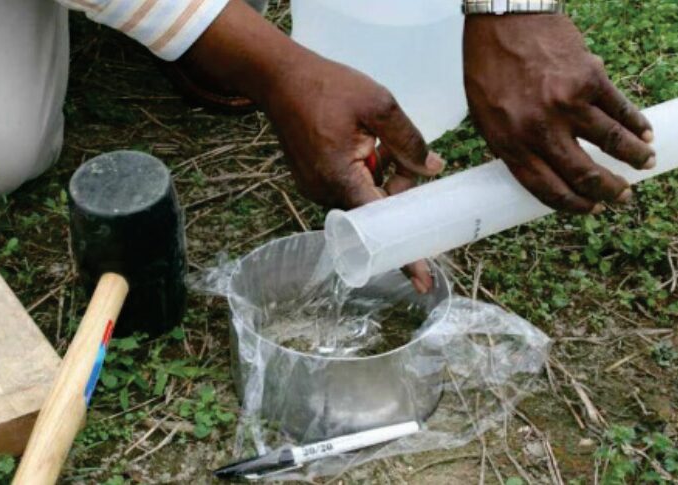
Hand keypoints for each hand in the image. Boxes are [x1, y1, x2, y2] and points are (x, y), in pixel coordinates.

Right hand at [183, 0, 443, 291]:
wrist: (279, 79)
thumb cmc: (327, 87)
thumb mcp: (379, 105)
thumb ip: (409, 141)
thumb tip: (433, 169)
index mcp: (341, 178)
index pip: (381, 226)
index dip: (405, 255)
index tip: (424, 283)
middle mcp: (325, 192)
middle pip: (376, 211)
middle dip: (399, 192)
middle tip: (412, 160)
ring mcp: (315, 188)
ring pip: (364, 198)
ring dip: (382, 179)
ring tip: (380, 140)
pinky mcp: (312, 180)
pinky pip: (349, 188)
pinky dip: (366, 174)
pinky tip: (367, 144)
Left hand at [464, 14, 655, 213]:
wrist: (503, 20)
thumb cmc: (488, 69)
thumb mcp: (485, 117)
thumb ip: (512, 145)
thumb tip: (543, 171)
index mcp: (509, 143)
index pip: (547, 188)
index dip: (573, 204)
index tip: (589, 208)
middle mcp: (539, 129)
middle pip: (584, 174)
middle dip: (609, 190)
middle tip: (622, 196)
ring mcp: (567, 104)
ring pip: (611, 143)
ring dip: (634, 157)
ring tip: (644, 164)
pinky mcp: (590, 79)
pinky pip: (621, 109)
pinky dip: (637, 124)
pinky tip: (645, 134)